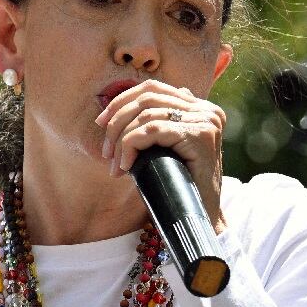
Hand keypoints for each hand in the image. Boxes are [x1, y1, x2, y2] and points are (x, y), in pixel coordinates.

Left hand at [95, 81, 227, 231]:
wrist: (200, 217)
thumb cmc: (176, 186)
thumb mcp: (159, 149)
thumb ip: (148, 126)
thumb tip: (111, 112)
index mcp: (198, 107)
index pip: (153, 88)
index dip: (121, 101)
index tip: (101, 123)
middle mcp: (206, 109)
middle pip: (147, 97)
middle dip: (117, 121)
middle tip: (105, 151)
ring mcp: (206, 120)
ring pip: (147, 114)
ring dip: (121, 139)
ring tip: (114, 164)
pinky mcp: (201, 135)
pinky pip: (153, 130)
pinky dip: (132, 145)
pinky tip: (126, 166)